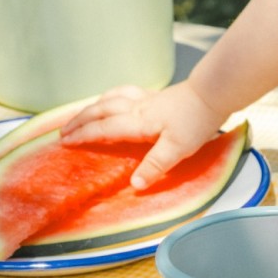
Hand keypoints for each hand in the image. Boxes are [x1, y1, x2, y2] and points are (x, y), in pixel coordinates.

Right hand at [59, 80, 228, 189]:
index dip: (83, 135)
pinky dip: (112, 96)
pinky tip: (115, 98)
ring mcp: (147, 98)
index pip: (104, 129)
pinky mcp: (157, 94)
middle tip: (63, 131)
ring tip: (82, 113)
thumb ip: (154, 166)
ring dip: (93, 105)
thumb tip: (133, 185)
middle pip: (102, 110)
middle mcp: (138, 107)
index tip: (64, 143)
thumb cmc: (196, 121)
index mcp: (138, 122)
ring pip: (112, 98)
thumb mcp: (177, 149)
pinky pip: (126, 92)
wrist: (214, 92)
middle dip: (81, 120)